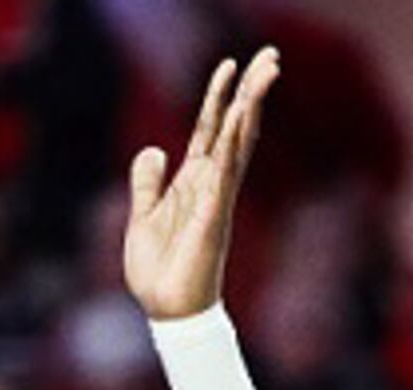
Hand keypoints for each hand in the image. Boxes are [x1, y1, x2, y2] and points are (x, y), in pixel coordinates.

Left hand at [123, 46, 279, 320]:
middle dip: (250, 90)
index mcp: (192, 183)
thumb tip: (154, 149)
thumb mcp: (142, 217)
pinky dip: (235, 139)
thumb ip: (147, 183)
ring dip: (251, 103)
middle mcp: (210, 185)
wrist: (166, 312)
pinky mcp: (215, 213)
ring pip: (238, 140)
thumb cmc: (159, 273)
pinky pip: (227, 169)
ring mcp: (216, 196)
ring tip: (267, 69)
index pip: (208, 130)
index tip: (229, 65)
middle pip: (233, 127)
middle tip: (270, 55)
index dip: (217, 98)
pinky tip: (244, 113)